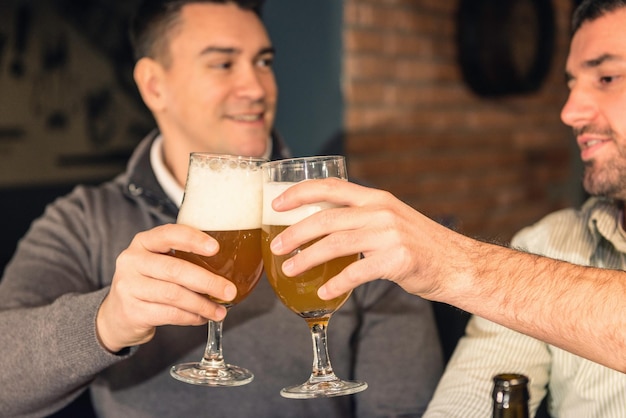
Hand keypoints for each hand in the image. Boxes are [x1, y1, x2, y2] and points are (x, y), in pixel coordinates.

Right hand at [96, 224, 236, 352]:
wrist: (116, 313)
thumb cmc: (148, 281)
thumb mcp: (159, 261)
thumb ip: (184, 258)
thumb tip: (230, 266)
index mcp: (143, 242)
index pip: (169, 234)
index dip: (193, 240)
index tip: (216, 248)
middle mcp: (132, 261)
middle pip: (175, 270)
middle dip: (207, 281)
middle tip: (229, 290)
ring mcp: (129, 287)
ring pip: (174, 295)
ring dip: (203, 304)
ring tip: (220, 311)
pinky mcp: (132, 311)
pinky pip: (169, 314)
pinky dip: (191, 317)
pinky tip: (202, 317)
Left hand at [269, 178, 467, 300]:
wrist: (458, 264)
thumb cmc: (420, 244)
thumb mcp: (390, 219)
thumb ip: (361, 217)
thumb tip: (322, 225)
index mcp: (376, 198)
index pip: (331, 186)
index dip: (300, 192)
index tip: (276, 203)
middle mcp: (381, 211)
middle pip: (326, 217)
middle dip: (296, 232)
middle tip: (276, 246)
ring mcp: (390, 234)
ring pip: (336, 243)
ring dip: (307, 258)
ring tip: (289, 270)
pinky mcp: (397, 260)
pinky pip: (357, 272)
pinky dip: (336, 283)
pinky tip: (322, 292)